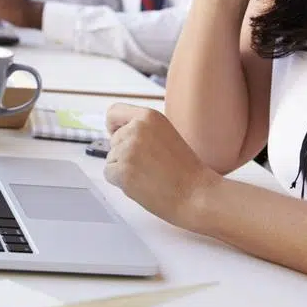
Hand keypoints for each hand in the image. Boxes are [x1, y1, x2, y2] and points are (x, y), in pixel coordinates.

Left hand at [104, 103, 214, 226]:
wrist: (197, 194)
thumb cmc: (185, 170)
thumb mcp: (165, 135)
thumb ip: (142, 131)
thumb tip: (116, 134)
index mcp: (149, 116)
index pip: (114, 112)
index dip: (114, 126)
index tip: (119, 136)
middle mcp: (136, 128)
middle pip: (113, 140)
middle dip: (124, 154)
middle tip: (150, 166)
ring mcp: (128, 149)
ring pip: (111, 159)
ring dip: (124, 169)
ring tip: (150, 175)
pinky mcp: (122, 170)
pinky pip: (109, 174)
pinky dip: (121, 183)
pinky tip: (143, 185)